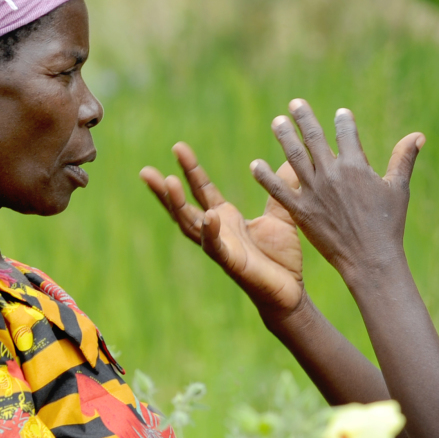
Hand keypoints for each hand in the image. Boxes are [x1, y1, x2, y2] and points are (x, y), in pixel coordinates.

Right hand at [141, 142, 304, 320]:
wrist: (290, 291)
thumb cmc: (281, 255)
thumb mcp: (282, 212)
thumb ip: (281, 186)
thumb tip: (292, 159)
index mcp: (225, 217)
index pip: (202, 190)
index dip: (190, 169)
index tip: (178, 147)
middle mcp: (217, 231)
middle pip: (184, 207)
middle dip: (166, 189)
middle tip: (146, 171)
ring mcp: (220, 247)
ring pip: (191, 225)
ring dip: (178, 205)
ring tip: (167, 182)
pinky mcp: (232, 263)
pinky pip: (216, 247)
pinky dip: (210, 232)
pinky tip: (207, 217)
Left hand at [251, 99, 423, 281]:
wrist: (371, 259)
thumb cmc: (389, 224)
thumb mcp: (398, 189)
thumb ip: (404, 159)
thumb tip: (418, 135)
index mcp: (356, 166)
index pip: (346, 133)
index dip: (343, 121)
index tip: (340, 113)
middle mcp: (332, 174)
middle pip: (314, 138)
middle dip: (304, 118)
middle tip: (295, 103)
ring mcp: (314, 191)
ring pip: (294, 157)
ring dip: (284, 137)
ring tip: (277, 122)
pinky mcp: (301, 211)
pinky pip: (279, 190)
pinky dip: (265, 176)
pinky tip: (255, 164)